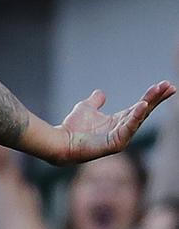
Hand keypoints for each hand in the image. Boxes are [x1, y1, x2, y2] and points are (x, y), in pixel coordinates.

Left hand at [58, 81, 175, 163]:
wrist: (61, 141)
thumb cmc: (72, 128)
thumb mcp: (86, 108)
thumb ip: (96, 101)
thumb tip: (101, 93)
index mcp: (119, 121)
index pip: (141, 106)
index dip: (153, 96)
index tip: (165, 85)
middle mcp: (123, 129)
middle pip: (144, 111)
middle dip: (157, 98)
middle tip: (170, 86)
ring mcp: (120, 138)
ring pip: (139, 118)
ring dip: (149, 104)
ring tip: (159, 91)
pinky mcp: (115, 144)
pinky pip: (128, 129)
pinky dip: (135, 117)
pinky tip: (143, 105)